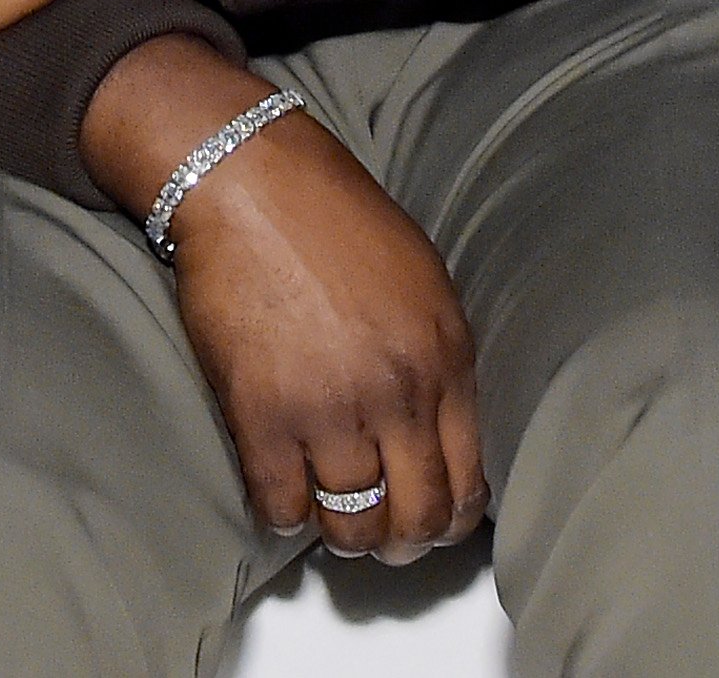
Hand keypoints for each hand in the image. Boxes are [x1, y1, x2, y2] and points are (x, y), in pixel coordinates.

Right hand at [87, 38, 486, 566]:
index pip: (468, 483)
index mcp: (445, 359)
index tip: (431, 521)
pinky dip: (284, 516)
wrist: (250, 180)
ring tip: (331, 518)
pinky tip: (284, 496)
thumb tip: (441, 431)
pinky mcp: (260, 416)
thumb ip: (440, 360)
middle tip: (383, 534)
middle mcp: (397, 394)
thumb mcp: (424, 281)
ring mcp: (328, 409)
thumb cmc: (334, 219)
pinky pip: (281, 507)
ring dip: (344, 535)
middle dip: (402, 540)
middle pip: (416, 517)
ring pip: (352, 526)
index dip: (450, 519)